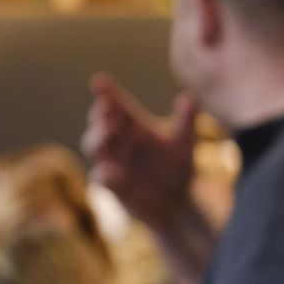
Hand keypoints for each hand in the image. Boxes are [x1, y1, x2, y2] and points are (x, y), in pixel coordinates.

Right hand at [81, 73, 199, 231]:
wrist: (177, 202)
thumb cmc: (176, 167)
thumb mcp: (184, 143)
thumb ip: (186, 120)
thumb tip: (190, 97)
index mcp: (133, 125)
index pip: (116, 104)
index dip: (106, 92)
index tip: (99, 81)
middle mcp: (119, 141)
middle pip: (100, 122)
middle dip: (100, 114)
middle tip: (107, 108)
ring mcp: (112, 162)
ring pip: (93, 146)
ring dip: (98, 137)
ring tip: (109, 130)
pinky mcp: (112, 185)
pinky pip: (100, 178)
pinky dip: (104, 173)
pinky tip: (113, 171)